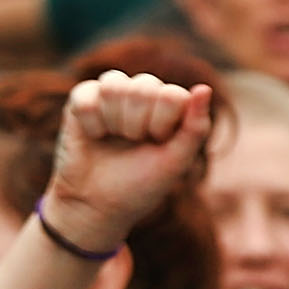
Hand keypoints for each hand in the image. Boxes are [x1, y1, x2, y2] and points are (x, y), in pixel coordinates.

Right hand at [45, 73, 211, 250]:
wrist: (97, 203)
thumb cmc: (143, 183)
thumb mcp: (176, 161)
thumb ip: (195, 127)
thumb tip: (204, 88)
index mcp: (174, 104)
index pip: (171, 94)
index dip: (161, 123)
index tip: (158, 142)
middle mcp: (146, 92)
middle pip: (143, 87)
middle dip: (137, 124)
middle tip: (134, 142)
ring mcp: (114, 92)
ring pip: (114, 85)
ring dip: (114, 120)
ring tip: (116, 137)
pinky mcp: (84, 98)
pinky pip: (87, 96)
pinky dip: (91, 122)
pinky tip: (95, 135)